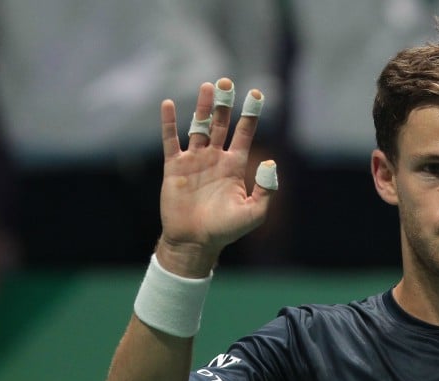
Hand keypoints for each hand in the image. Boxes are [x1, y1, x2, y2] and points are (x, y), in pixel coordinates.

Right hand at [157, 78, 275, 276]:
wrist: (195, 241)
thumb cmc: (226, 230)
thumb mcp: (254, 212)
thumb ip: (266, 189)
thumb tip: (270, 162)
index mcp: (235, 166)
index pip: (244, 133)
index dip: (251, 114)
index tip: (257, 93)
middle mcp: (215, 158)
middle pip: (220, 123)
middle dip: (224, 103)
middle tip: (226, 81)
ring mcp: (195, 161)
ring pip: (198, 126)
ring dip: (202, 107)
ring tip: (207, 86)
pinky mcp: (175, 167)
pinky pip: (171, 141)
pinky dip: (169, 123)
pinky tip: (168, 104)